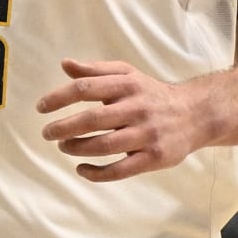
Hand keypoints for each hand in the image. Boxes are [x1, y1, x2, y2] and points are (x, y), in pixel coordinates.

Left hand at [37, 58, 205, 181]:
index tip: (41, 108)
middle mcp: (137, 108)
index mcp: (128, 85)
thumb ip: (96, 70)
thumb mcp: (127, 74)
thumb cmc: (152, 94)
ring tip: (64, 146)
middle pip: (93, 119)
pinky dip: (97, 173)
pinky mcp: (154, 158)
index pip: (86, 88)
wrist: (197, 114)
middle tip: (47, 133)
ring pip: (105, 145)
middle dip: (64, 127)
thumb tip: (65, 64)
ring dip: (78, 148)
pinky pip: (121, 170)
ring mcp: (147, 135)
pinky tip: (81, 169)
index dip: (59, 98)